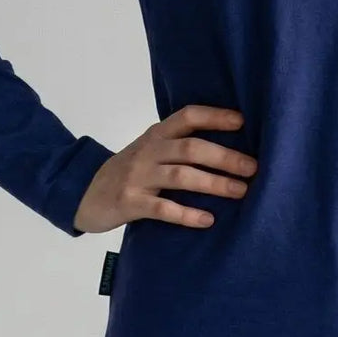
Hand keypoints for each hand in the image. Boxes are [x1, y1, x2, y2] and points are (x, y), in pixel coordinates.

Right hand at [73, 104, 256, 233]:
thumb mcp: (151, 150)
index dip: (215, 116)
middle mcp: (148, 151)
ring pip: (180, 175)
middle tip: (253, 168)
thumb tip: (230, 147)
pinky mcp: (130, 202)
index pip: (187, 116)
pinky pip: (162, 208)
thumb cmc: (130, 171)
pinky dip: (186, 214)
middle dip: (224, 157)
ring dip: (214, 183)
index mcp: (156, 134)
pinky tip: (207, 220)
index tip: (242, 122)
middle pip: (190, 148)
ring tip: (240, 191)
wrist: (84, 193)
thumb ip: (179, 144)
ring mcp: (138, 176)